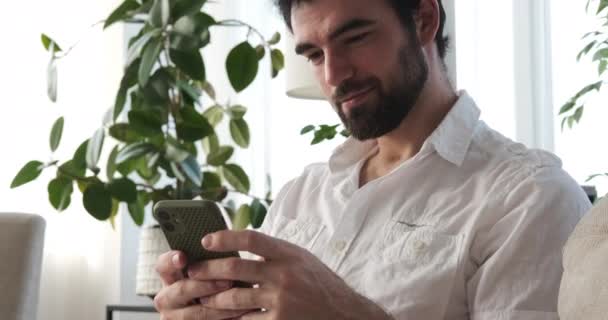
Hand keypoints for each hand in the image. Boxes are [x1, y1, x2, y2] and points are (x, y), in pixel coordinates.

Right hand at [153, 250, 252, 318]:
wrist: (217, 311)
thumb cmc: (217, 283)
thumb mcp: (210, 269)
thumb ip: (210, 259)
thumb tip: (224, 240)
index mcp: (170, 275)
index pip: (163, 265)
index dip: (171, 260)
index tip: (183, 257)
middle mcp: (166, 296)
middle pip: (181, 290)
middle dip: (206, 285)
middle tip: (228, 281)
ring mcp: (173, 315)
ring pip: (194, 312)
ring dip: (219, 305)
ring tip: (240, 297)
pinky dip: (224, 318)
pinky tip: (239, 311)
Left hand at [187, 230, 391, 319]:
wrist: (344, 313)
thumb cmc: (320, 283)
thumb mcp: (301, 258)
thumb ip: (274, 251)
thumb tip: (240, 242)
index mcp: (288, 254)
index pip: (250, 238)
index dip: (224, 237)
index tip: (206, 240)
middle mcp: (283, 275)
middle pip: (234, 269)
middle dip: (207, 270)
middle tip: (192, 271)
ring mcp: (280, 301)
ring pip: (233, 298)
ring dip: (212, 299)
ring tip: (200, 297)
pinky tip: (220, 318)